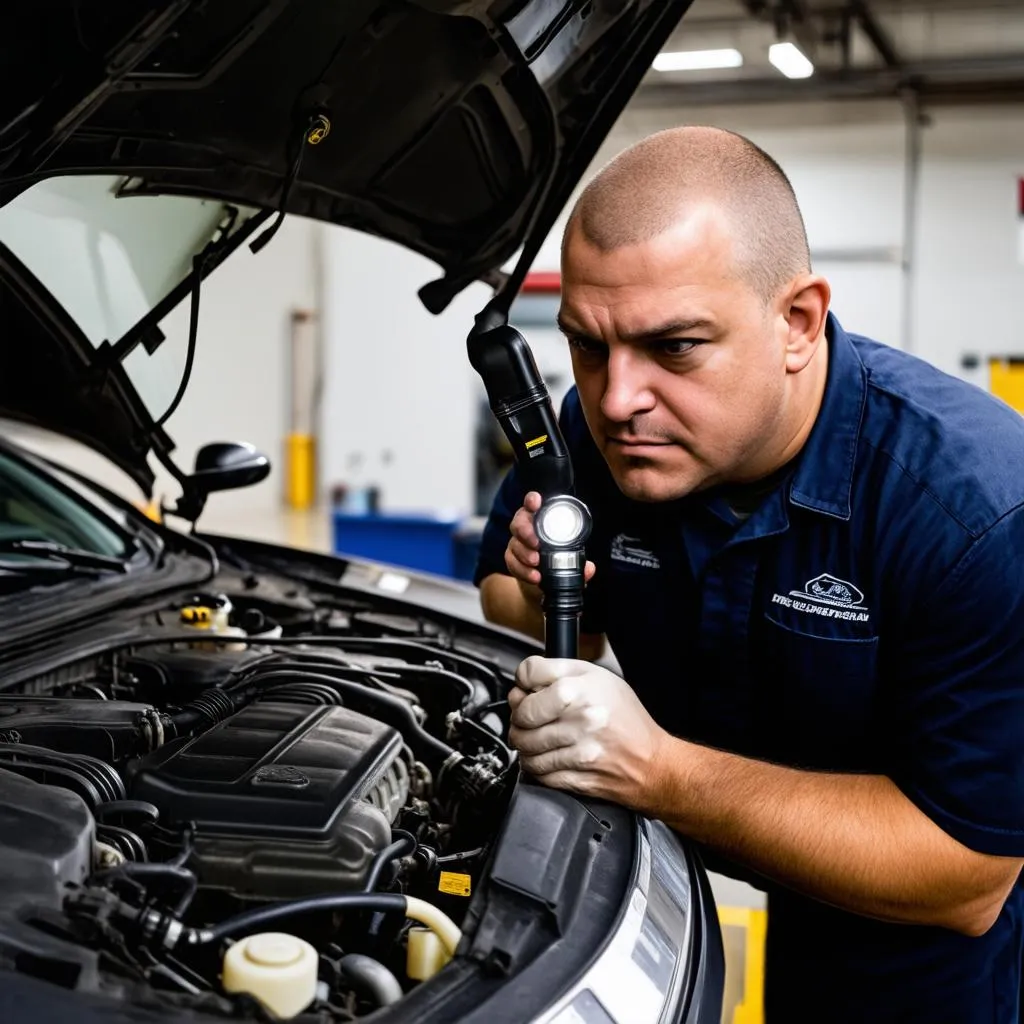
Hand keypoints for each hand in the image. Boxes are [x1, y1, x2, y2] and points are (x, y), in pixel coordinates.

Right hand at [505, 491, 595, 593]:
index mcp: (541, 520)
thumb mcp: (571, 558)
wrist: (542, 581)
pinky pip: (512, 562)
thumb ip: (580, 562)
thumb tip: (589, 568)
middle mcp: (526, 528)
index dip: (532, 500)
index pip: (533, 505)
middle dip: (526, 531)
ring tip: (536, 562)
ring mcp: (517, 543)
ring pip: (514, 543)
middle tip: (536, 544)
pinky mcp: (512, 559)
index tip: (536, 502)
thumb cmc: (557, 560)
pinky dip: (523, 570)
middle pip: (519, 522)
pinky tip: (534, 576)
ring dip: (525, 553)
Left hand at [508, 656, 668, 806]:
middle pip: (521, 715)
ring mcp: (576, 751)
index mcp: (580, 690)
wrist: (652, 762)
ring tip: (538, 737)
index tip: (528, 689)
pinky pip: (537, 772)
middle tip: (529, 717)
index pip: (526, 676)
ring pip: (524, 747)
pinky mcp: (575, 778)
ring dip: (525, 743)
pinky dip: (536, 765)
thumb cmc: (626, 718)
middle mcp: (578, 719)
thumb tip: (522, 684)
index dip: (523, 681)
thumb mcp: (598, 678)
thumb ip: (558, 672)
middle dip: (520, 716)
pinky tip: (549, 756)